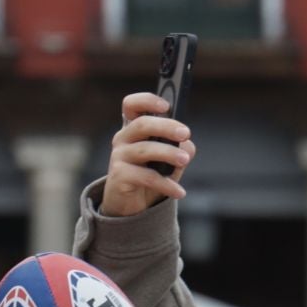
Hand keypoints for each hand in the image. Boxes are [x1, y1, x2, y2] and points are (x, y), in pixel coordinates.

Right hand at [100, 91, 195, 216]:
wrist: (131, 205)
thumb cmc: (150, 175)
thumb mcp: (168, 160)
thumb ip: (179, 148)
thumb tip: (187, 145)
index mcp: (134, 128)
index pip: (132, 105)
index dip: (147, 101)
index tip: (166, 105)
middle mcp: (123, 138)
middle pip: (142, 124)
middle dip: (166, 126)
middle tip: (186, 133)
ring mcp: (119, 157)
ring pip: (145, 149)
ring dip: (168, 153)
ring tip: (185, 160)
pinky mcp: (119, 176)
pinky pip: (146, 177)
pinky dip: (166, 184)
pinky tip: (180, 192)